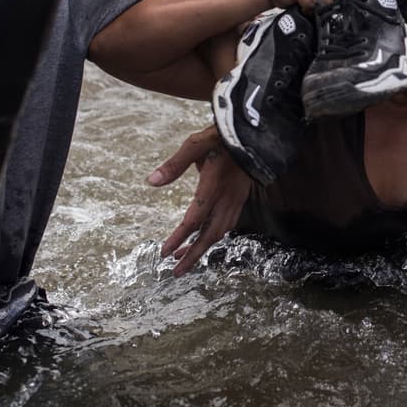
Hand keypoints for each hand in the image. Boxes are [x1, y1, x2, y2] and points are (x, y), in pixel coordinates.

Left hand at [148, 124, 251, 276]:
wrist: (254, 134)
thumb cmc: (221, 136)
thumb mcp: (195, 144)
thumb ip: (174, 165)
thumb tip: (151, 182)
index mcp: (214, 186)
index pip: (194, 219)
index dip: (179, 238)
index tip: (164, 253)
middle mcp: (227, 198)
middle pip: (209, 235)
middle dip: (193, 255)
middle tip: (176, 272)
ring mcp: (237, 199)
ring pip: (220, 232)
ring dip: (202, 247)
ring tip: (185, 258)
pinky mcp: (241, 197)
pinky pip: (228, 223)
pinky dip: (215, 235)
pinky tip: (205, 237)